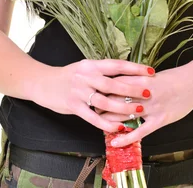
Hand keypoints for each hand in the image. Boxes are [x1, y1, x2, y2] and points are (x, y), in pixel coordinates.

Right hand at [34, 58, 155, 134]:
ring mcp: (79, 92)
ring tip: (138, 111)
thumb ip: (101, 72)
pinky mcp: (73, 106)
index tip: (150, 70)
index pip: (116, 65)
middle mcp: (86, 76)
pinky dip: (107, 122)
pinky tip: (119, 127)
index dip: (134, 68)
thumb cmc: (67, 76)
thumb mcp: (83, 68)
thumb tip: (124, 74)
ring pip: (105, 101)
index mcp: (90, 65)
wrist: (42, 82)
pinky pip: (93, 117)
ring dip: (123, 107)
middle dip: (132, 88)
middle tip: (149, 92)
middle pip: (113, 83)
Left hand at [95, 64, 192, 146]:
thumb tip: (119, 82)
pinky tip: (115, 142)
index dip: (102, 88)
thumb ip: (135, 79)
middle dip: (102, 104)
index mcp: (140, 78)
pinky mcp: (160, 119)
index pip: (115, 83)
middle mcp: (144, 92)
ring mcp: (152, 107)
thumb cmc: (172, 78)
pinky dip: (126, 137)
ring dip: (110, 120)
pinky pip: (140, 131)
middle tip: (90, 107)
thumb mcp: (151, 75)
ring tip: (97, 123)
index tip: (92, 90)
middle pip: (116, 98)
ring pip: (125, 114)